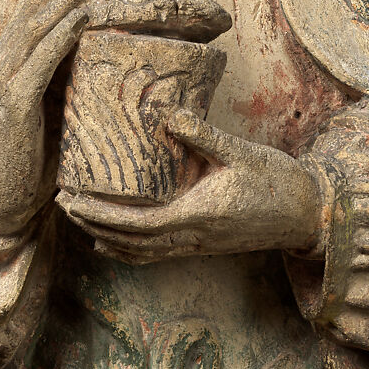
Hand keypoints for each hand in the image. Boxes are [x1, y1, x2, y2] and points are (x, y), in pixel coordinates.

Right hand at [0, 0, 100, 236]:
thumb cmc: (29, 159)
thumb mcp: (55, 113)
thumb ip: (74, 88)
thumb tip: (117, 71)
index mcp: (13, 64)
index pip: (35, 11)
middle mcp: (4, 65)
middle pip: (34, 8)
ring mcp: (5, 83)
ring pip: (36, 28)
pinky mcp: (12, 106)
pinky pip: (38, 62)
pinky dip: (61, 35)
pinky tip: (83, 17)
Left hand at [57, 109, 323, 263]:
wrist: (306, 213)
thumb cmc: (277, 181)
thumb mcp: (241, 152)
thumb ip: (204, 135)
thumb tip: (168, 114)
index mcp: (197, 215)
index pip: (136, 223)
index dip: (99, 214)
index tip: (72, 198)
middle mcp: (192, 237)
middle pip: (129, 240)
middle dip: (91, 223)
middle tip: (61, 202)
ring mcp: (197, 245)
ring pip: (140, 252)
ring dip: (105, 238)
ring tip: (78, 220)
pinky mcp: (202, 245)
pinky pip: (156, 254)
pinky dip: (128, 251)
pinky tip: (111, 243)